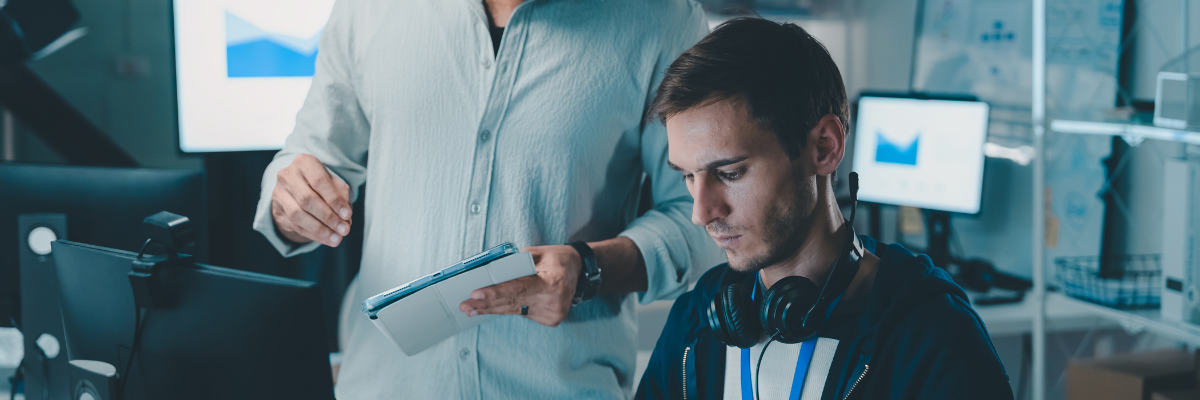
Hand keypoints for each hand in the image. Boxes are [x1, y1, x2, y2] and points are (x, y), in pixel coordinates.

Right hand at [270, 153, 352, 246]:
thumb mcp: (334, 183)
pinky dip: (313, 235)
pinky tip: (326, 239)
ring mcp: (279, 193)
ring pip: (298, 215)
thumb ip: (342, 197)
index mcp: (304, 162)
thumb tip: (346, 219)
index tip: (347, 215)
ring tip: (336, 238)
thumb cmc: (321, 183)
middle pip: (307, 199)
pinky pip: (294, 225)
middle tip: (344, 230)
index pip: (319, 181)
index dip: (334, 200)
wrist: (298, 186)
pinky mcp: (277, 210)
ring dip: (319, 230)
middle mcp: (288, 175)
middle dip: (328, 217)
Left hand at [459, 245, 581, 326]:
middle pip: (513, 303)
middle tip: (465, 305)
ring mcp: (554, 314)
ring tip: (471, 309)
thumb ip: (516, 263)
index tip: (476, 294)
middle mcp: (555, 302)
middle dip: (486, 304)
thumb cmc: (557, 258)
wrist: (579, 271)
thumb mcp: (538, 253)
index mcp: (554, 282)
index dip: (496, 292)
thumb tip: (490, 272)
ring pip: (515, 311)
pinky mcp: (551, 320)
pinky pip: (522, 313)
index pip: (519, 289)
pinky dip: (506, 309)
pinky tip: (489, 309)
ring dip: (492, 309)